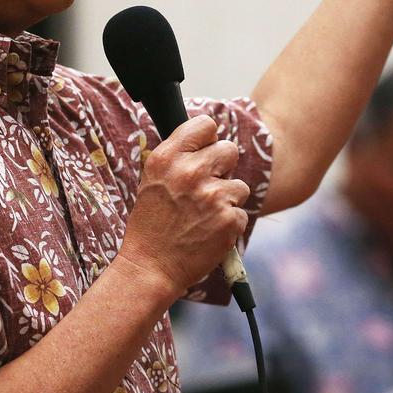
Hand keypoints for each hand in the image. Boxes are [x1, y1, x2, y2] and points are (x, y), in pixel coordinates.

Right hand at [118, 116, 250, 295]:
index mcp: (168, 158)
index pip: (205, 125)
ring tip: (204, 216)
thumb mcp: (153, 180)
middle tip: (207, 188)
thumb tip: (208, 140)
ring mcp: (212, 196)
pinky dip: (229, 224)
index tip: (205, 151)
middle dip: (222, 168)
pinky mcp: (229, 220)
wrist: (151, 267)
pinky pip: (241, 212)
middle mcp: (190, 172)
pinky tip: (209, 232)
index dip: (208, 138)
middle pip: (229, 149)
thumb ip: (178, 158)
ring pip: (239, 185)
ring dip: (227, 200)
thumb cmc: (151, 224)